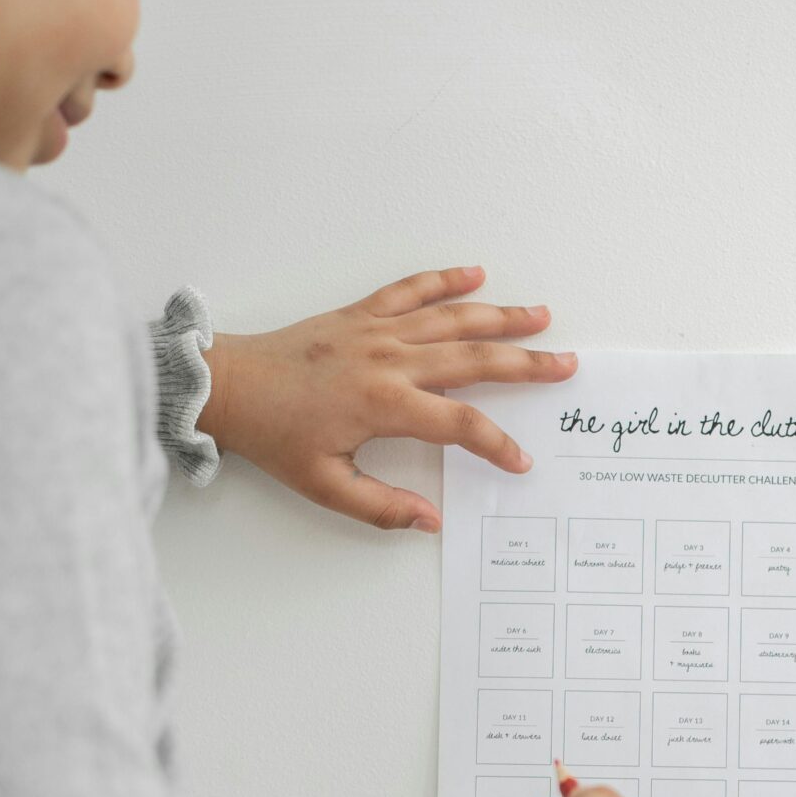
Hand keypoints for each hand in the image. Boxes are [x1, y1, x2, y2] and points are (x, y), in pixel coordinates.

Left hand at [198, 267, 575, 531]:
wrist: (229, 387)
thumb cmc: (274, 436)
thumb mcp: (325, 485)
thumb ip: (381, 507)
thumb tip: (429, 522)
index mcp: (384, 404)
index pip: (460, 424)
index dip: (497, 444)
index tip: (520, 461)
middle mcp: (389, 360)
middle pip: (473, 359)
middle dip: (525, 363)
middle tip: (566, 365)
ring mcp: (376, 330)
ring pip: (451, 319)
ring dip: (500, 316)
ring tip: (541, 315)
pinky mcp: (359, 313)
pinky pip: (409, 290)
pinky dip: (443, 280)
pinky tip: (474, 274)